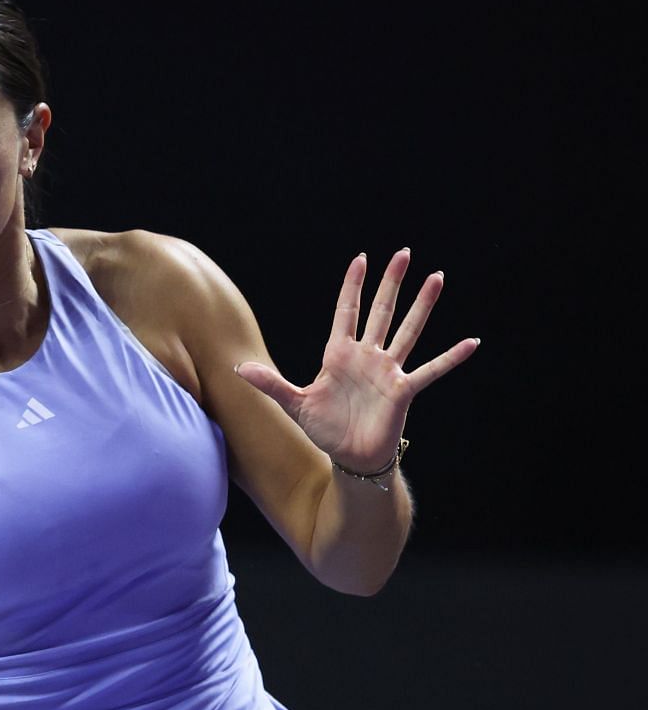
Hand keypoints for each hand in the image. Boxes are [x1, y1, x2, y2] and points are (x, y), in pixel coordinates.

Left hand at [235, 249, 478, 473]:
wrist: (348, 456)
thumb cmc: (325, 428)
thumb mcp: (294, 403)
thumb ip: (270, 383)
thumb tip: (238, 368)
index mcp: (339, 354)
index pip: (347, 311)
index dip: (353, 285)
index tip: (361, 258)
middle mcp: (367, 356)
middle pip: (382, 311)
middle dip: (391, 282)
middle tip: (404, 253)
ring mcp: (387, 371)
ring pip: (408, 330)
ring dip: (423, 305)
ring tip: (437, 278)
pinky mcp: (403, 390)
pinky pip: (431, 370)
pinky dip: (451, 358)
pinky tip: (471, 342)